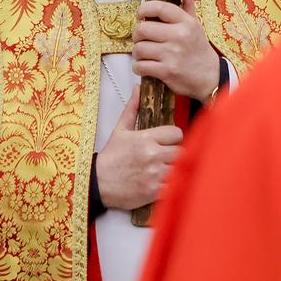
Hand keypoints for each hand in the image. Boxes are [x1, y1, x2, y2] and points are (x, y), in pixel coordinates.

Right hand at [95, 89, 182, 210]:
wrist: (98, 182)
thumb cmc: (110, 157)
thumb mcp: (119, 130)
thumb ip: (132, 109)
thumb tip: (138, 89)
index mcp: (146, 138)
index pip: (177, 133)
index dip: (175, 138)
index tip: (169, 142)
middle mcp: (153, 155)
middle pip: (182, 151)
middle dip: (177, 154)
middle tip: (169, 157)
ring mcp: (155, 174)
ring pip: (181, 169)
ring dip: (176, 170)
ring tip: (168, 170)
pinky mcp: (155, 191)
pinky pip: (175, 187)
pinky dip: (173, 186)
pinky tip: (164, 182)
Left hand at [131, 0, 220, 101]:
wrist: (210, 77)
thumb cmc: (198, 48)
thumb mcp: (195, 24)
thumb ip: (187, 3)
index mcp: (185, 22)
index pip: (158, 7)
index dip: (143, 10)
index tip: (141, 16)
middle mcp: (179, 35)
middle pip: (142, 29)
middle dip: (137, 35)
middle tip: (142, 39)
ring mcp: (172, 54)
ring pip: (139, 48)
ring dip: (138, 53)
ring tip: (145, 54)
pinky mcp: (167, 71)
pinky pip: (141, 66)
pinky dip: (139, 67)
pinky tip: (145, 66)